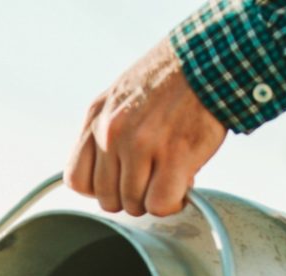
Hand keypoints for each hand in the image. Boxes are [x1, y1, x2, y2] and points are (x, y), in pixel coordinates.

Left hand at [65, 39, 227, 216]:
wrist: (208, 59)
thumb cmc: (170, 81)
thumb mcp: (121, 97)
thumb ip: (106, 133)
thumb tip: (110, 176)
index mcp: (96, 117)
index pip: (77, 180)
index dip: (101, 189)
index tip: (121, 182)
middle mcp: (111, 132)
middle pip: (108, 199)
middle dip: (133, 197)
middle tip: (153, 178)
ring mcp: (140, 145)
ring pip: (135, 205)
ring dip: (155, 198)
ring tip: (171, 175)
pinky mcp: (173, 155)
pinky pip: (160, 204)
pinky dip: (173, 202)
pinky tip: (183, 184)